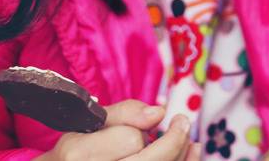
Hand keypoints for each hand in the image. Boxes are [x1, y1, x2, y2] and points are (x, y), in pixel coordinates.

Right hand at [36, 102, 193, 160]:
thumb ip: (125, 112)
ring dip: (179, 154)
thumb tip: (158, 113)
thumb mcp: (91, 124)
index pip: (131, 139)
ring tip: (187, 140)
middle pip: (152, 160)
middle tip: (182, 123)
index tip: (151, 123)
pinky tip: (190, 152)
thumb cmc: (78, 150)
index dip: (142, 129)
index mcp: (79, 156)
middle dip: (174, 141)